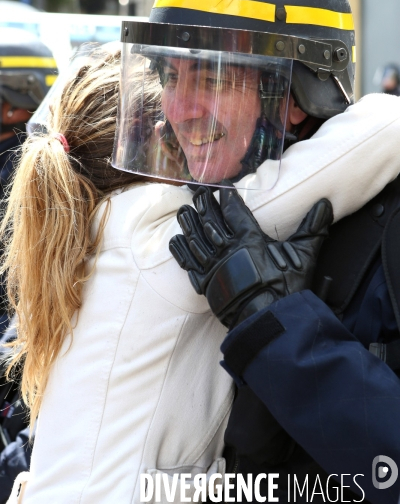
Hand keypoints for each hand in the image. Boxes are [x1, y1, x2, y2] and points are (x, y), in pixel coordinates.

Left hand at [169, 183, 332, 327]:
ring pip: (196, 239)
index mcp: (249, 240)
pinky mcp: (206, 285)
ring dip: (188, 223)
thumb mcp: (303, 256)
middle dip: (204, 205)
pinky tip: (175, 239)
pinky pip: (188, 263)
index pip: (234, 211)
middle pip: (210, 221)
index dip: (227, 198)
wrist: (269, 321)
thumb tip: (325, 204)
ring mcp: (214, 267)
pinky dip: (181, 251)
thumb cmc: (286, 288)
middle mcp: (227, 250)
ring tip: (183, 210)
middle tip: (199, 192)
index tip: (223, 188)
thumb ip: (312, 228)